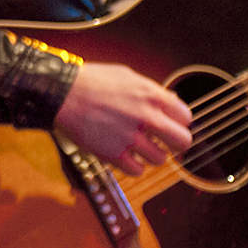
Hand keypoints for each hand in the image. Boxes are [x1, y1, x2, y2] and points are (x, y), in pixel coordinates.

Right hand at [53, 61, 192, 174]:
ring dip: (152, 155)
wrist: (61, 93)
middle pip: (183, 142)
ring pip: (160, 159)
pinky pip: (138, 171)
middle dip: (176, 144)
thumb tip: (170, 103)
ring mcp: (131, 137)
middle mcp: (146, 117)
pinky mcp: (114, 154)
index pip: (186, 117)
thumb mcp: (128, 76)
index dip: (179, 122)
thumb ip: (152, 91)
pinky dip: (133, 166)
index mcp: (152, 95)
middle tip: (166, 143)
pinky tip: (125, 156)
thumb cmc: (92, 81)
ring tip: (139, 148)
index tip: (171, 125)